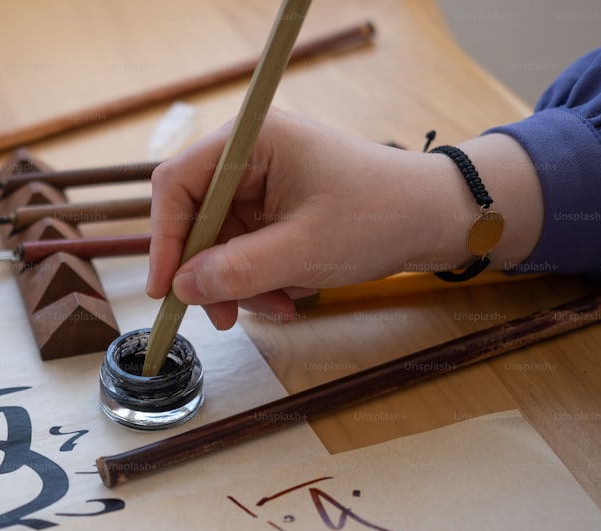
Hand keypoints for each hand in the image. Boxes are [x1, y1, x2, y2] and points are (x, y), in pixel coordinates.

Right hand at [146, 108, 541, 328]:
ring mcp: (262, 184)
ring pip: (220, 243)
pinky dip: (261, 280)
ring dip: (242, 283)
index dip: (165, 237)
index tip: (164, 288)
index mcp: (253, 142)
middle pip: (196, 219)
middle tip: (223, 317)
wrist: (436, 220)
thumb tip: (181, 288)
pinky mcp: (274, 209)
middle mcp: (250, 157)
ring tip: (281, 307)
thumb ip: (236, 270)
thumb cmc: (378, 217)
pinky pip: (246, 250)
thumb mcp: (303, 251)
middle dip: (211, 272)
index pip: (178, 184)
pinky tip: (292, 294)